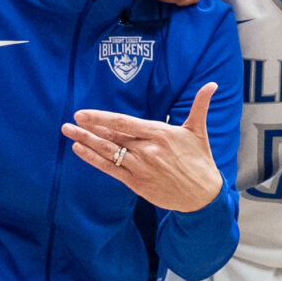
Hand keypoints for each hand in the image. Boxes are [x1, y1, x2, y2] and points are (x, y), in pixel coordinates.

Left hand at [63, 83, 223, 212]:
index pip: (124, 123)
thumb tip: (212, 84)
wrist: (203, 196)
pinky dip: (94, 160)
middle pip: (112, 137)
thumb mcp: (199, 131)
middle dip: (88, 129)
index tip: (83, 113)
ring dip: (86, 142)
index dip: (101, 118)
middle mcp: (147, 150)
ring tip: (69, 133)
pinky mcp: (137, 183)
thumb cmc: (200, 160)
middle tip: (69, 122)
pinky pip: (111, 169)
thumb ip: (200, 105)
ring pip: (108, 152)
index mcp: (159, 133)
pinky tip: (80, 150)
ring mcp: (140, 167)